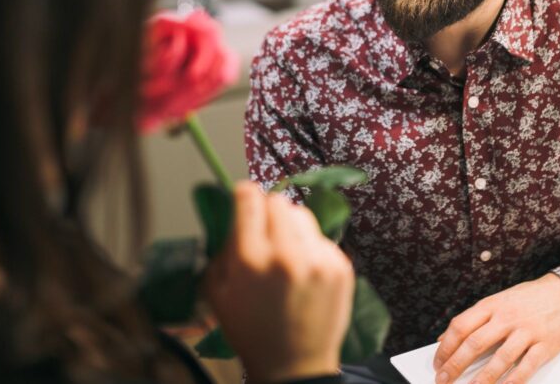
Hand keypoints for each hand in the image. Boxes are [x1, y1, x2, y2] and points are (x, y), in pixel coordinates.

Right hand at [205, 181, 354, 383]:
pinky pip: (322, 238)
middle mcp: (286, 254)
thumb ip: (222, 249)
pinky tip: (305, 272)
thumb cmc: (251, 331)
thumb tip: (232, 215)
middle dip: (268, 212)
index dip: (245, 194)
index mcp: (250, 259)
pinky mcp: (341, 266)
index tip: (244, 197)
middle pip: (279, 201)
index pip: (250, 198)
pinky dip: (312, 247)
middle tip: (265, 232)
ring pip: (303, 214)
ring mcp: (318, 259)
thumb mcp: (218, 292)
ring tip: (287, 253)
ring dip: (292, 226)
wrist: (294, 365)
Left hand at [433, 273, 559, 383]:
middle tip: (443, 379)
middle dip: (455, 365)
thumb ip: (473, 319)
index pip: (461, 326)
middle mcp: (507, 317)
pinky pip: (526, 367)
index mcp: (492, 305)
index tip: (438, 362)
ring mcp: (527, 331)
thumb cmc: (528, 299)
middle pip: (475, 343)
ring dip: (482, 378)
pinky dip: (512, 381)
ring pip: (500, 358)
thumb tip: (444, 338)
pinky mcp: (545, 345)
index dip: (446, 346)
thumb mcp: (497, 300)